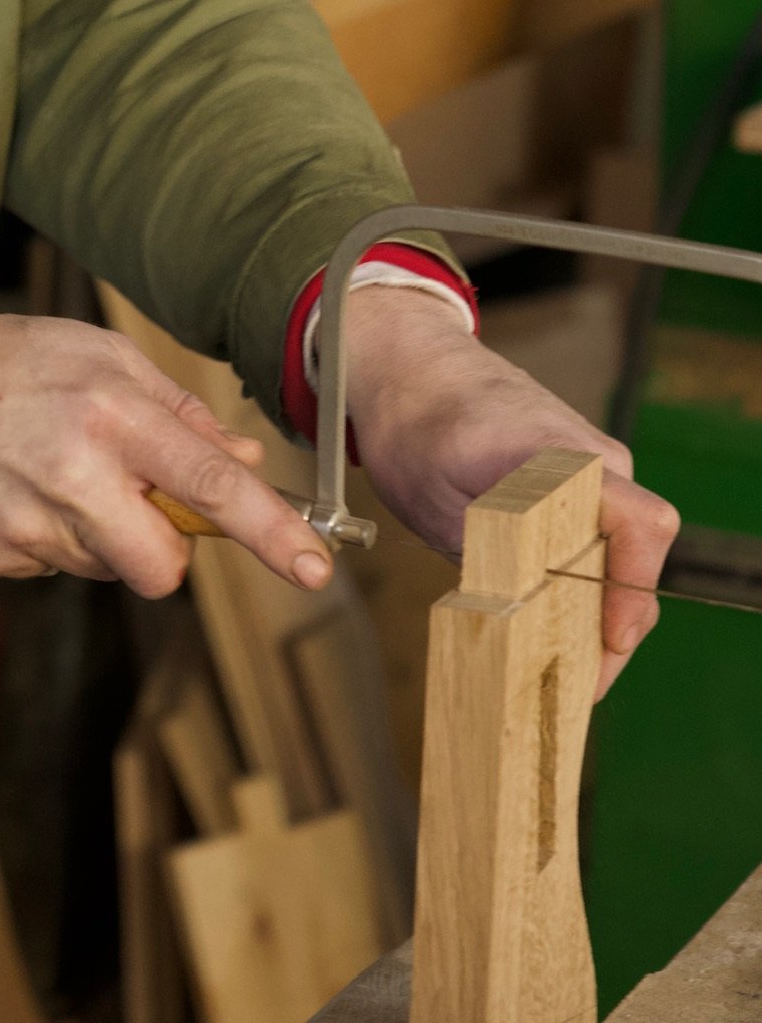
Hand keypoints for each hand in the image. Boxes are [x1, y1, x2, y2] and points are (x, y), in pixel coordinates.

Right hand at [0, 295, 335, 599]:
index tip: (316, 569)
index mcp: (111, 414)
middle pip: (161, 566)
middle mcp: (73, 474)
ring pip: (104, 568)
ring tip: (48, 472)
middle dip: (160, 550)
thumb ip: (178, 414)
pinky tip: (12, 488)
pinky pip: (50, 569)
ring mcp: (26, 524)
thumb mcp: (98, 357)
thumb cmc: (5, 360)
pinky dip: (45, 537)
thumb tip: (242, 463)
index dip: (271, 532)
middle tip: (128, 500)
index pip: (210, 486)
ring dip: (96, 534)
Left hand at [344, 287, 681, 697]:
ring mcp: (593, 464)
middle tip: (568, 686)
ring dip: (593, 606)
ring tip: (553, 666)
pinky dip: (579, 577)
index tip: (607, 638)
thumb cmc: (415, 425)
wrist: (408, 361)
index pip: (639, 521)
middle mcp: (593, 458)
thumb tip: (526, 631)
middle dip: (610, 626)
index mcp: (559, 458)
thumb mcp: (437, 503)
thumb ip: (493, 560)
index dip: (632, 591)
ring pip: (618, 551)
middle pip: (635, 557)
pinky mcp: (581, 475)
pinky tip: (546, 620)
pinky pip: (598, 534)